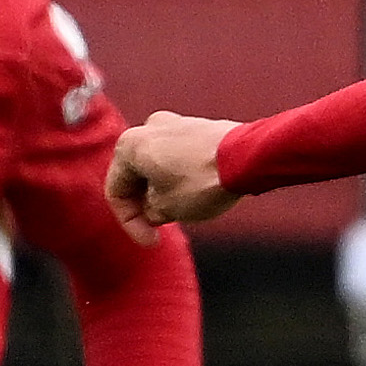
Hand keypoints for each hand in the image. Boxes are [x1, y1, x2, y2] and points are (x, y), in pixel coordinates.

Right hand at [106, 112, 242, 245]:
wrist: (248, 157)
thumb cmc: (203, 181)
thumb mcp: (168, 209)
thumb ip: (150, 212)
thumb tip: (153, 210)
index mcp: (129, 145)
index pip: (117, 191)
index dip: (130, 222)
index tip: (151, 241)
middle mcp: (149, 127)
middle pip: (138, 175)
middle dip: (147, 204)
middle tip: (163, 226)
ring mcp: (177, 123)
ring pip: (160, 165)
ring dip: (166, 191)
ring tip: (184, 211)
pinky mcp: (201, 127)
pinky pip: (182, 157)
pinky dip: (183, 177)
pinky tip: (200, 193)